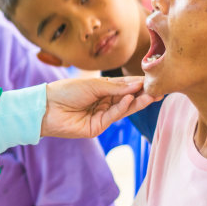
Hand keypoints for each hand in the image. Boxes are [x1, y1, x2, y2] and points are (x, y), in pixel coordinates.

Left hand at [41, 76, 158, 137]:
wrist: (47, 107)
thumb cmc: (66, 91)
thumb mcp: (92, 85)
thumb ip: (115, 87)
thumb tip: (137, 84)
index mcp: (102, 90)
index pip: (124, 86)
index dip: (138, 83)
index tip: (154, 78)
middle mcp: (104, 103)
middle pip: (127, 98)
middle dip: (143, 94)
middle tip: (160, 88)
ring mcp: (101, 116)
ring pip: (124, 108)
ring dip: (138, 101)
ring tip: (151, 94)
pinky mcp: (97, 127)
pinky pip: (114, 115)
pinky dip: (123, 107)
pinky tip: (130, 98)